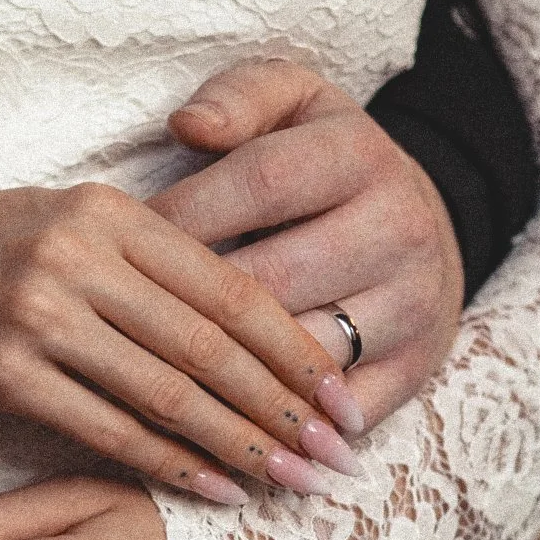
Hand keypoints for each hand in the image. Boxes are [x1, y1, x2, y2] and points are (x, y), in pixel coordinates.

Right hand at [0, 184, 360, 501]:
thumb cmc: (24, 250)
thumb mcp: (98, 228)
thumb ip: (176, 270)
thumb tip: (284, 339)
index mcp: (114, 215)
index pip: (229, 289)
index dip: (296, 348)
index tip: (343, 397)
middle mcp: (78, 260)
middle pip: (206, 347)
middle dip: (282, 408)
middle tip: (336, 455)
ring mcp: (38, 318)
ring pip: (164, 394)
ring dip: (238, 445)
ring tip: (293, 481)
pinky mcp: (5, 374)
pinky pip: (107, 431)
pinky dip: (171, 466)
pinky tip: (219, 490)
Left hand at [153, 60, 463, 430]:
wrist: (422, 221)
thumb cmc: (322, 161)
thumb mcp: (291, 103)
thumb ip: (237, 98)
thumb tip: (187, 125)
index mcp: (358, 155)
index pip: (258, 186)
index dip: (181, 215)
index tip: (118, 243)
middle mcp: (399, 227)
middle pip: (274, 281)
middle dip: (186, 307)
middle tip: (117, 327)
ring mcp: (414, 302)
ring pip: (305, 353)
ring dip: (229, 381)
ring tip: (151, 390)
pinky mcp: (419, 364)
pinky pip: (344, 410)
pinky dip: (284, 432)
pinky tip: (221, 441)